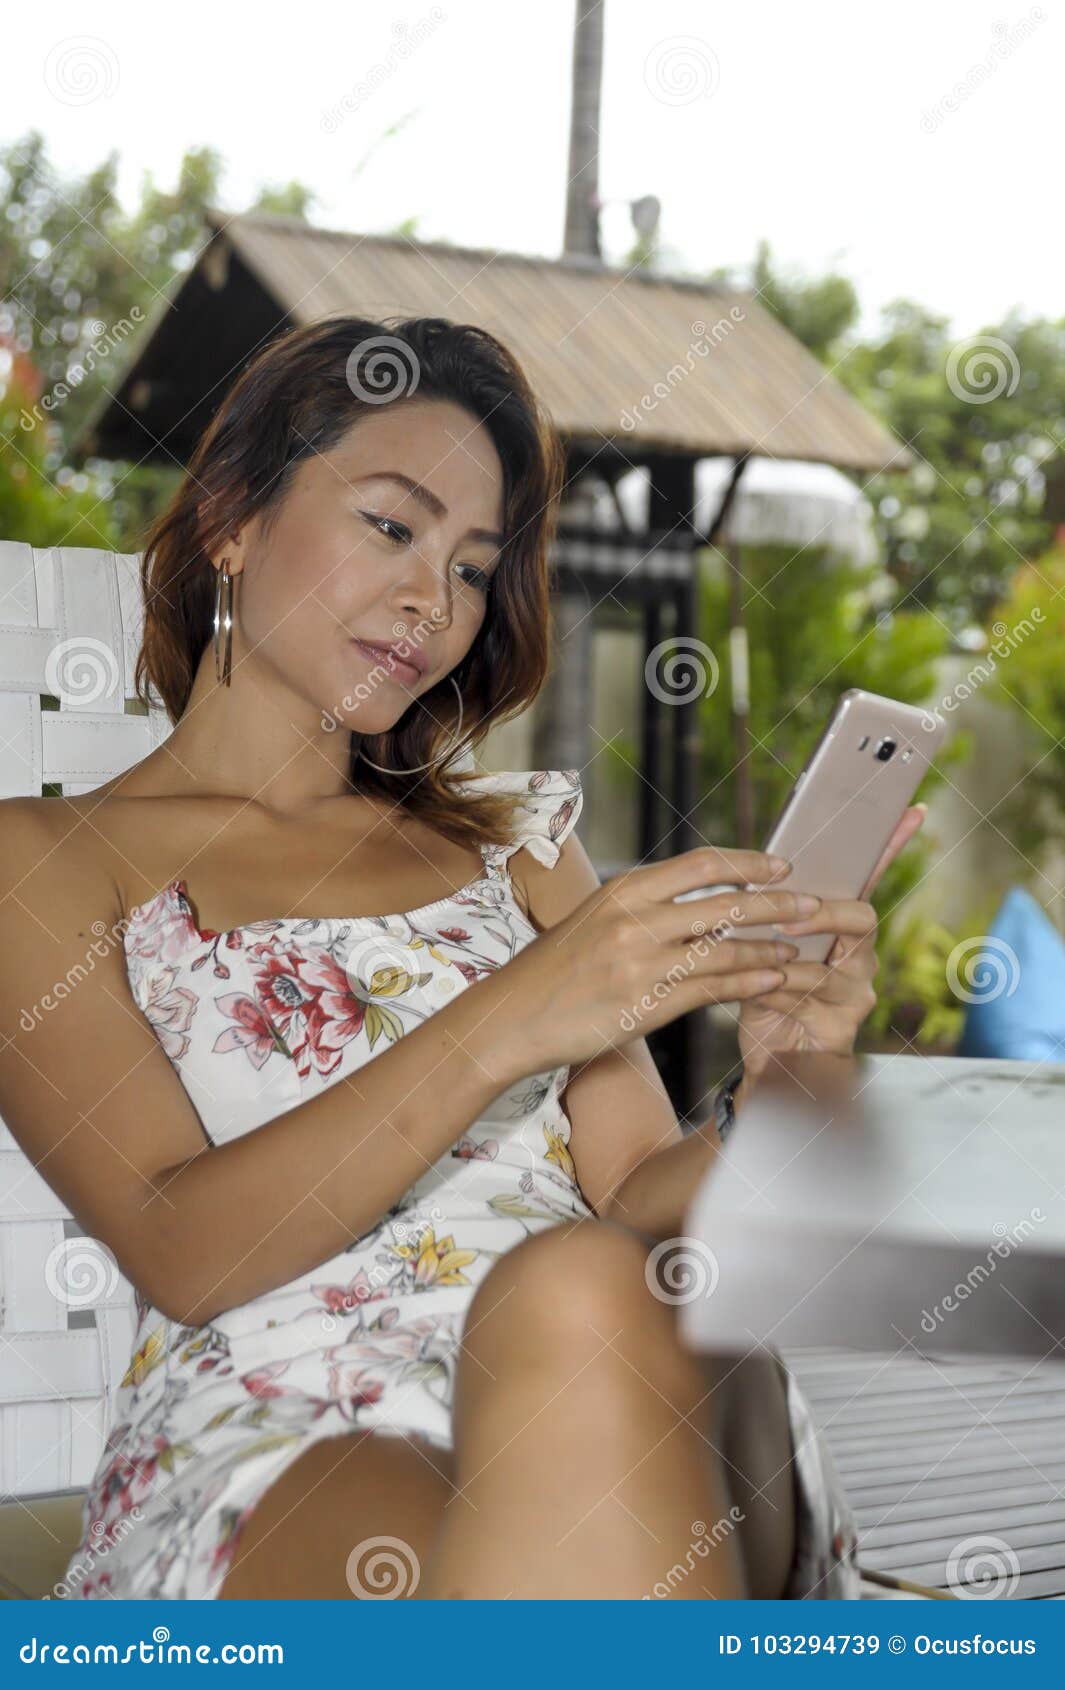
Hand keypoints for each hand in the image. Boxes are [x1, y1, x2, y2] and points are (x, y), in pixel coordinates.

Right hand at [492, 846, 824, 1073]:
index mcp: (624, 891)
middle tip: (812, 905)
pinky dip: (749, 983)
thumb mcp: (594, 919)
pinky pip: (712, 990)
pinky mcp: (646, 1007)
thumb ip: (642, 906)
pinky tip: (772, 980)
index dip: (748, 864)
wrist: (512, 1017)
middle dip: (777, 904)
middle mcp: (636, 921)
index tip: (780, 866)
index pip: (701, 863)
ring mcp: (642, 965)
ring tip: (799, 949)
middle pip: (726, 903)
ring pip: (726, 949)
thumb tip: (694, 900)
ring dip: (770, 948)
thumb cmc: (553, 969)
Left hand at [737, 805, 925, 1076]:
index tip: (911, 811)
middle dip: (823, 913)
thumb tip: (749, 874)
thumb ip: (763, 916)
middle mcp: (859, 959)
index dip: (890, 846)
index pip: (868, 880)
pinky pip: (808, 997)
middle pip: (862, 918)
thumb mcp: (758, 949)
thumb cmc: (763, 999)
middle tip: (787, 917)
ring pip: (828, 962)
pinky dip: (772, 987)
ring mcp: (855, 994)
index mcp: (841, 932)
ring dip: (783, 957)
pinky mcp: (841, 1027)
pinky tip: (752, 990)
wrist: (768, 1063)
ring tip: (748, 957)